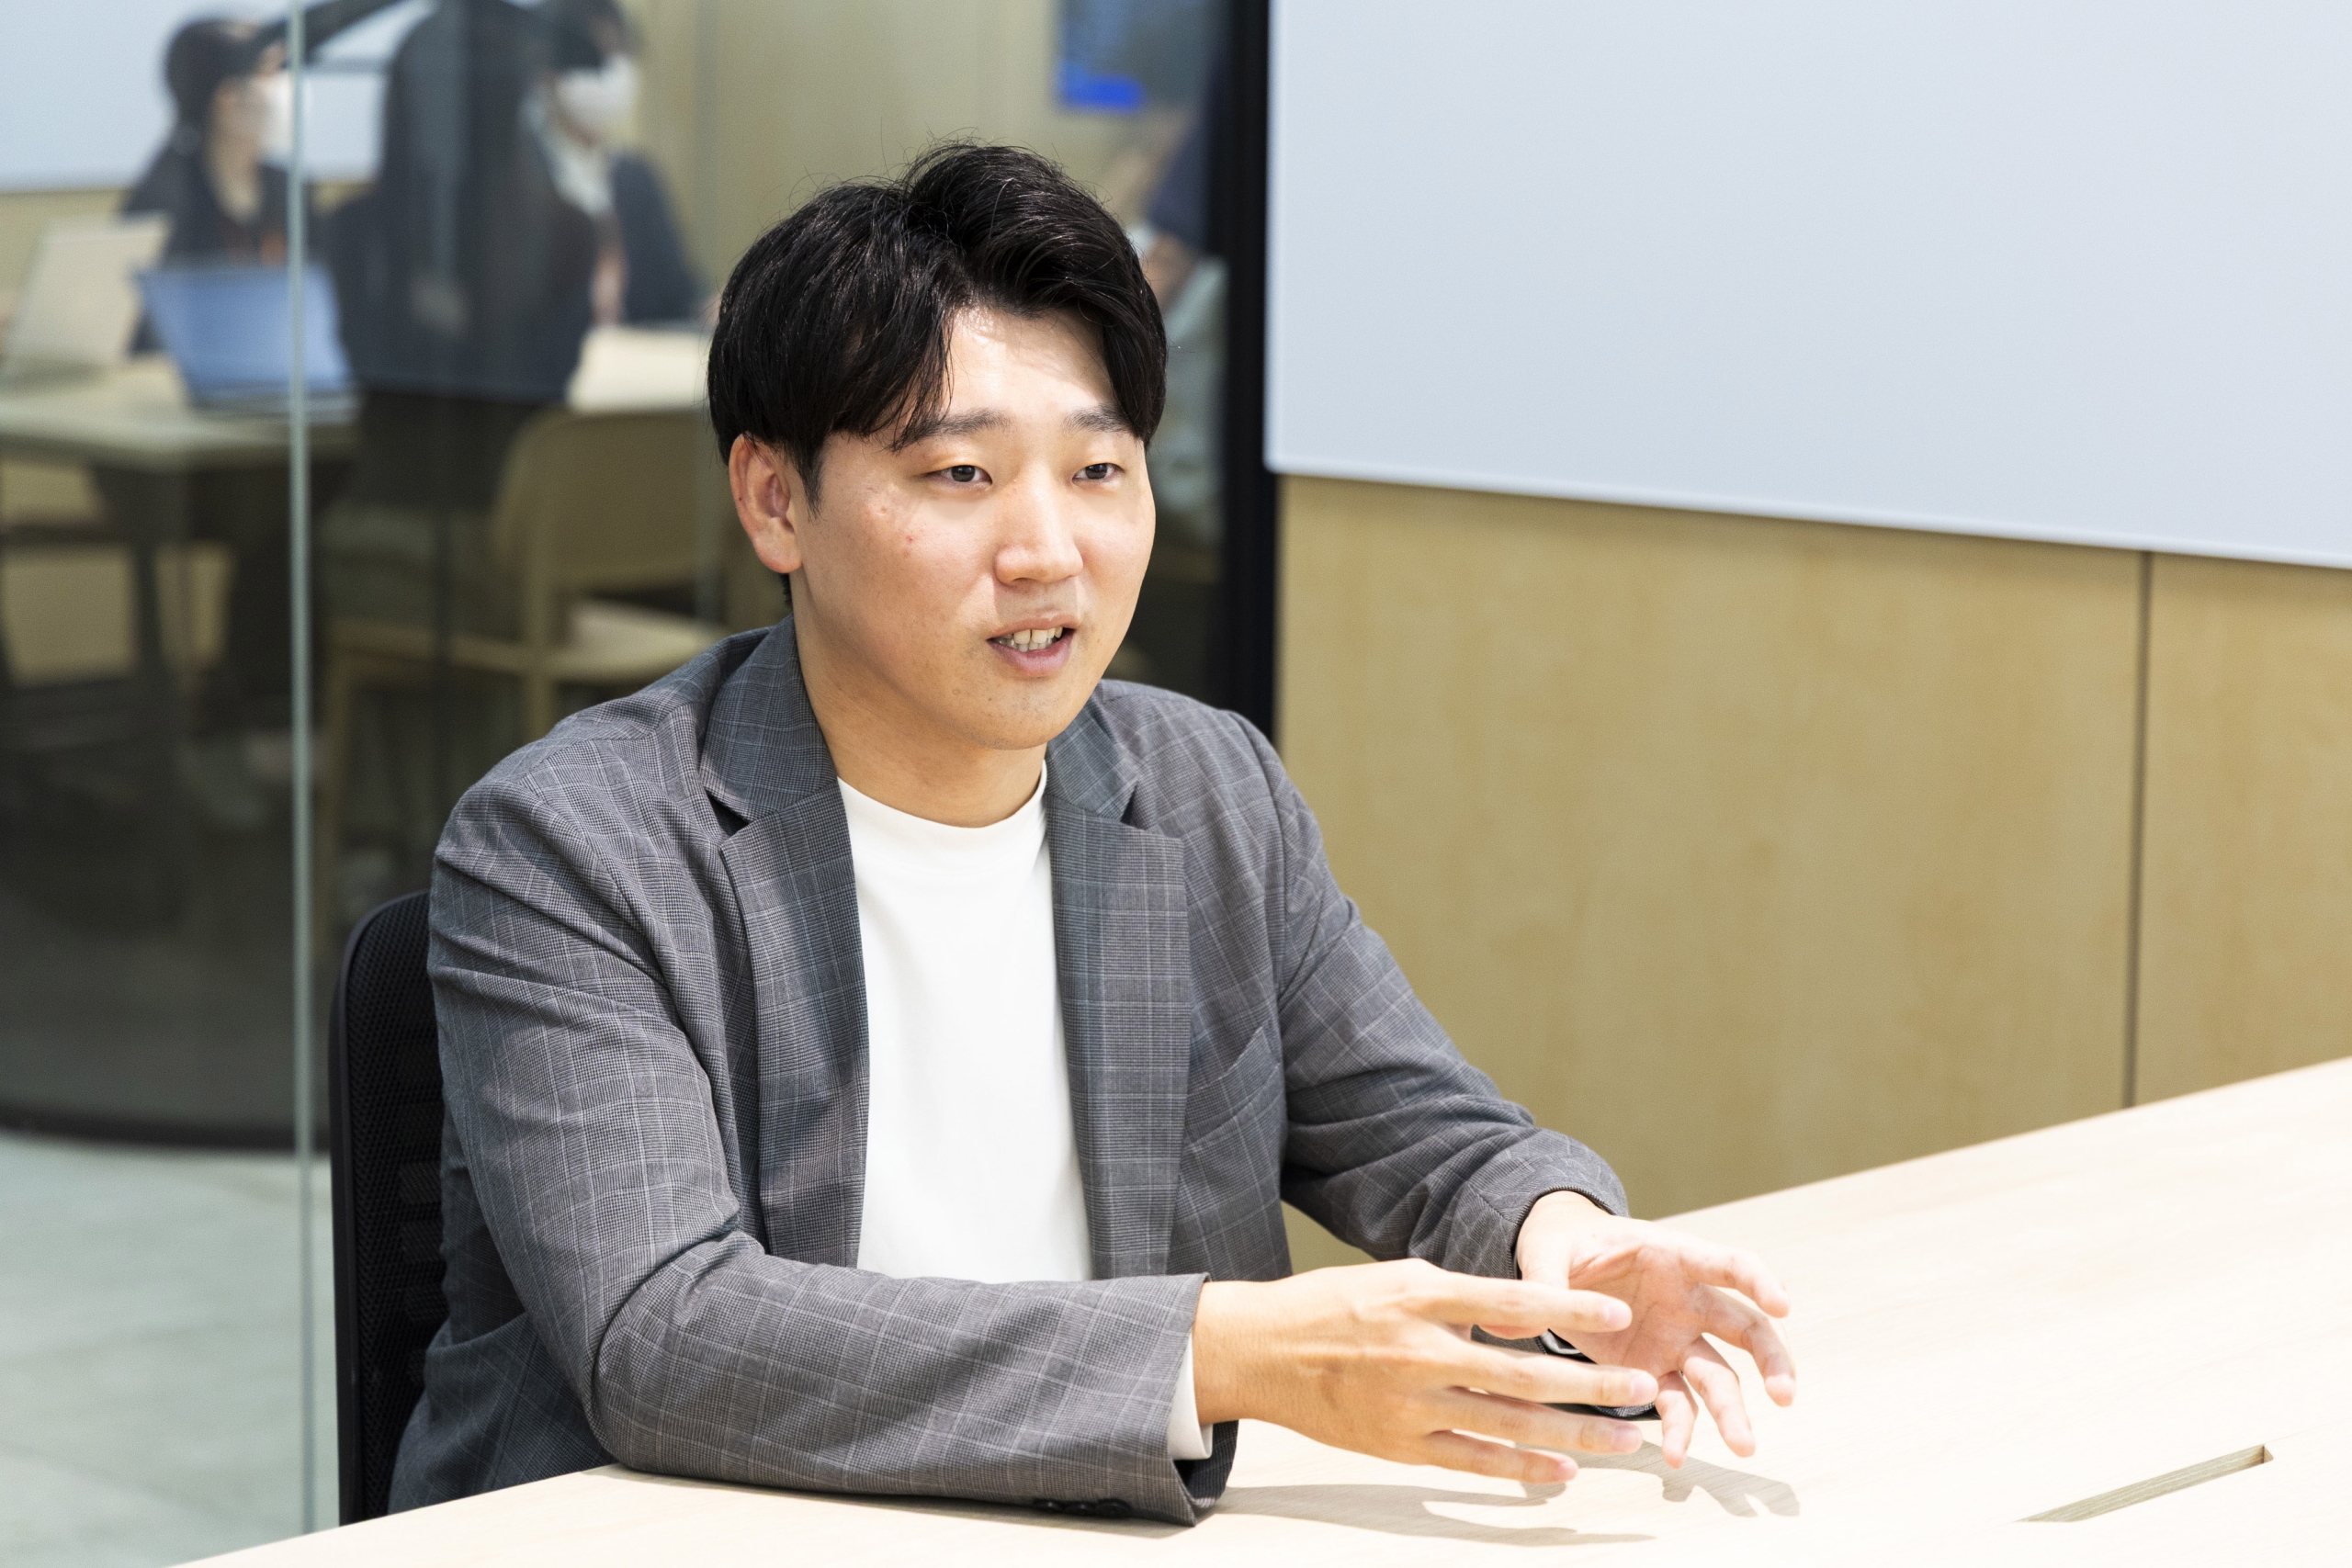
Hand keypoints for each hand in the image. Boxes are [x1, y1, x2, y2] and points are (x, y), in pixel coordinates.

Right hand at [1191, 1259, 1660, 1483]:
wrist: (1262, 1353)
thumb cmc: (1333, 1308)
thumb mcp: (1397, 1278)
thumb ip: (1462, 1298)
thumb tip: (1528, 1312)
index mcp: (1418, 1295)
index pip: (1508, 1300)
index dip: (1567, 1306)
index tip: (1616, 1312)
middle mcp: (1419, 1352)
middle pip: (1522, 1374)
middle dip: (1589, 1385)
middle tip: (1639, 1388)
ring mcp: (1410, 1405)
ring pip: (1508, 1425)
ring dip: (1574, 1433)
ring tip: (1625, 1438)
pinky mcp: (1401, 1447)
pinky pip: (1473, 1462)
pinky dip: (1523, 1469)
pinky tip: (1564, 1470)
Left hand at [1497, 1193, 1796, 1467]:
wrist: (1555, 1262)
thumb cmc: (1561, 1244)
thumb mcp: (1545, 1249)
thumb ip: (1542, 1278)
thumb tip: (1523, 1318)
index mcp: (1671, 1256)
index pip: (1728, 1263)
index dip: (1759, 1281)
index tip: (1783, 1305)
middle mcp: (1686, 1300)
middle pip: (1745, 1326)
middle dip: (1772, 1358)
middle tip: (1784, 1395)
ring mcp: (1676, 1338)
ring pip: (1719, 1375)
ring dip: (1733, 1410)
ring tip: (1743, 1447)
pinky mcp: (1655, 1369)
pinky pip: (1677, 1403)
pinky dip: (1679, 1429)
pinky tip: (1673, 1456)